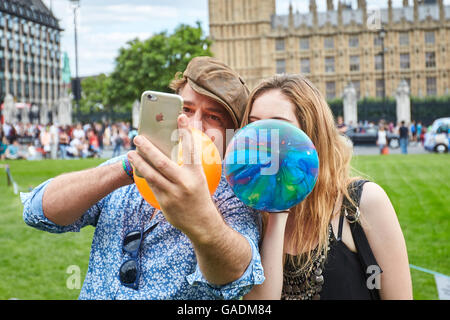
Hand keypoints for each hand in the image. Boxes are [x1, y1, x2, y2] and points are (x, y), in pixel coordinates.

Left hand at [128, 114, 218, 238]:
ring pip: (152, 174)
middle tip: (138, 138)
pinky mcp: (165, 203)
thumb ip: (190, 163)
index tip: (180, 116)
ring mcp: (173, 194)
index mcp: (197, 174)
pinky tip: (137, 167)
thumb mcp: (200, 179)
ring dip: (139, 162)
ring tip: (131, 153)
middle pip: (162, 162)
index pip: (191, 149)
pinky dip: (143, 174)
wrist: (202, 224)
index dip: (186, 131)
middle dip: (148, 148)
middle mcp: (185, 183)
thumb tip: (179, 145)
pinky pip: (151, 185)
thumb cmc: (200, 196)